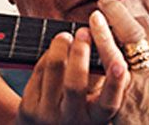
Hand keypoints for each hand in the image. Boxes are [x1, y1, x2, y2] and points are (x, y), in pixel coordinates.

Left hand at [16, 10, 130, 124]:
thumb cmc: (76, 108)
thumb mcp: (92, 102)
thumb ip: (101, 79)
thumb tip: (107, 41)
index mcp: (95, 120)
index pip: (108, 103)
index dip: (115, 85)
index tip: (119, 64)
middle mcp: (71, 120)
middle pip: (74, 84)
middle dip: (80, 53)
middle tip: (84, 32)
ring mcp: (47, 115)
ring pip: (53, 70)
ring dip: (60, 47)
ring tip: (66, 36)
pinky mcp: (29, 108)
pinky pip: (38, 71)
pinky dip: (48, 56)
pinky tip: (54, 50)